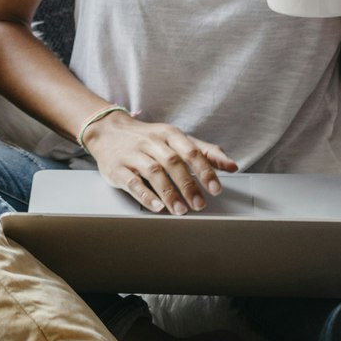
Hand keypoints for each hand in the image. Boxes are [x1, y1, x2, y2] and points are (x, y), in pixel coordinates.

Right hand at [82, 113, 238, 214]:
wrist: (107, 131)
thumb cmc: (148, 138)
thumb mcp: (177, 139)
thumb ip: (205, 151)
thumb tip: (232, 165)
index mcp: (169, 134)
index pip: (191, 151)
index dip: (205, 170)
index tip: (216, 188)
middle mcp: (151, 142)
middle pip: (173, 163)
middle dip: (189, 185)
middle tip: (200, 204)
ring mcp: (133, 154)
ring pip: (154, 173)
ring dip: (169, 193)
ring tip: (181, 210)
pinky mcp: (117, 168)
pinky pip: (132, 182)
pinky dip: (145, 195)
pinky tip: (157, 206)